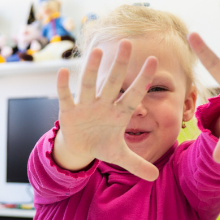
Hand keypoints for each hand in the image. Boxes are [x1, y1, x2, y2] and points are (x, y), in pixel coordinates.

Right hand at [52, 40, 160, 180]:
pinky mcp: (69, 111)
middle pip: (113, 82)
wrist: (80, 146)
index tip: (155, 61)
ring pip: (89, 84)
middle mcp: (103, 104)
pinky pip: (66, 97)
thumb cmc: (102, 144)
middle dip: (119, 64)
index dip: (143, 80)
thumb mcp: (120, 156)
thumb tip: (156, 177)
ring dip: (92, 69)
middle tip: (128, 43)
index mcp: (119, 113)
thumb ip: (137, 164)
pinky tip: (63, 71)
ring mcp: (86, 106)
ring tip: (97, 51)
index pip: (134, 94)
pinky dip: (63, 86)